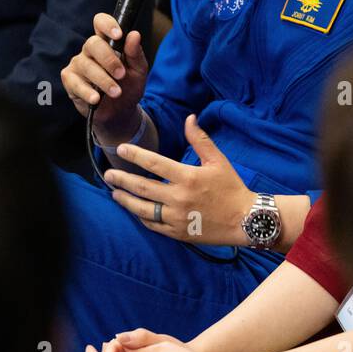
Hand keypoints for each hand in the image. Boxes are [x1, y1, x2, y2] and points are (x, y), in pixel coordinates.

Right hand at [61, 12, 148, 143]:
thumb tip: (134, 35)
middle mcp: (90, 50)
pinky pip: (75, 83)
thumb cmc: (128, 87)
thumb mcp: (138, 71)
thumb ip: (135, 53)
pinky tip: (96, 99)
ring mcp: (78, 64)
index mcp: (107, 42)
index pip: (100, 22)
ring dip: (103, 80)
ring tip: (116, 92)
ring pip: (86, 65)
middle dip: (109, 59)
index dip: (107, 24)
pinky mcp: (70, 81)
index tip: (118, 35)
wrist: (121, 112)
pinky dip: (87, 92)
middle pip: (92, 43)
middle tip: (121, 74)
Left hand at [106, 115, 254, 244]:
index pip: (154, 163)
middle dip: (122, 179)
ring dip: (126, 200)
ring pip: (143, 209)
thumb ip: (200, 139)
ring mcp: (177, 218)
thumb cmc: (231, 187)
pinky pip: (153, 225)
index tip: (121, 149)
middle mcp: (179, 198)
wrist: (245, 220)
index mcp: (188, 177)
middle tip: (108, 174)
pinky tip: (135, 210)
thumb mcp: (218, 160)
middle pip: (142, 188)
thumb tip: (189, 118)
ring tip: (115, 193)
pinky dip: (141, 217)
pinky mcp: (178, 233)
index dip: (135, 155)